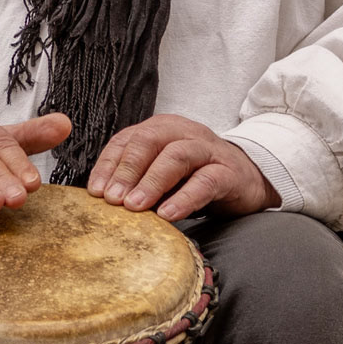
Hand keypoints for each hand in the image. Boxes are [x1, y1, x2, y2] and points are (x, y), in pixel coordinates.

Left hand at [87, 114, 279, 221]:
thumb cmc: (194, 177)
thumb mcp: (160, 174)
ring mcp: (208, 150)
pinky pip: (206, 181)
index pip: (127, 140)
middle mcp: (183, 133)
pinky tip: (168, 214)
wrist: (247, 181)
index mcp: (161, 129)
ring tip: (134, 207)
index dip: (108, 165)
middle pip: (149, 142)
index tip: (95, 191)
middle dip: (126, 170)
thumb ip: (135, 180)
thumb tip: (101, 200)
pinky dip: (184, 198)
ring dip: (151, 182)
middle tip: (112, 199)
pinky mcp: (229, 172)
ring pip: (176, 156)